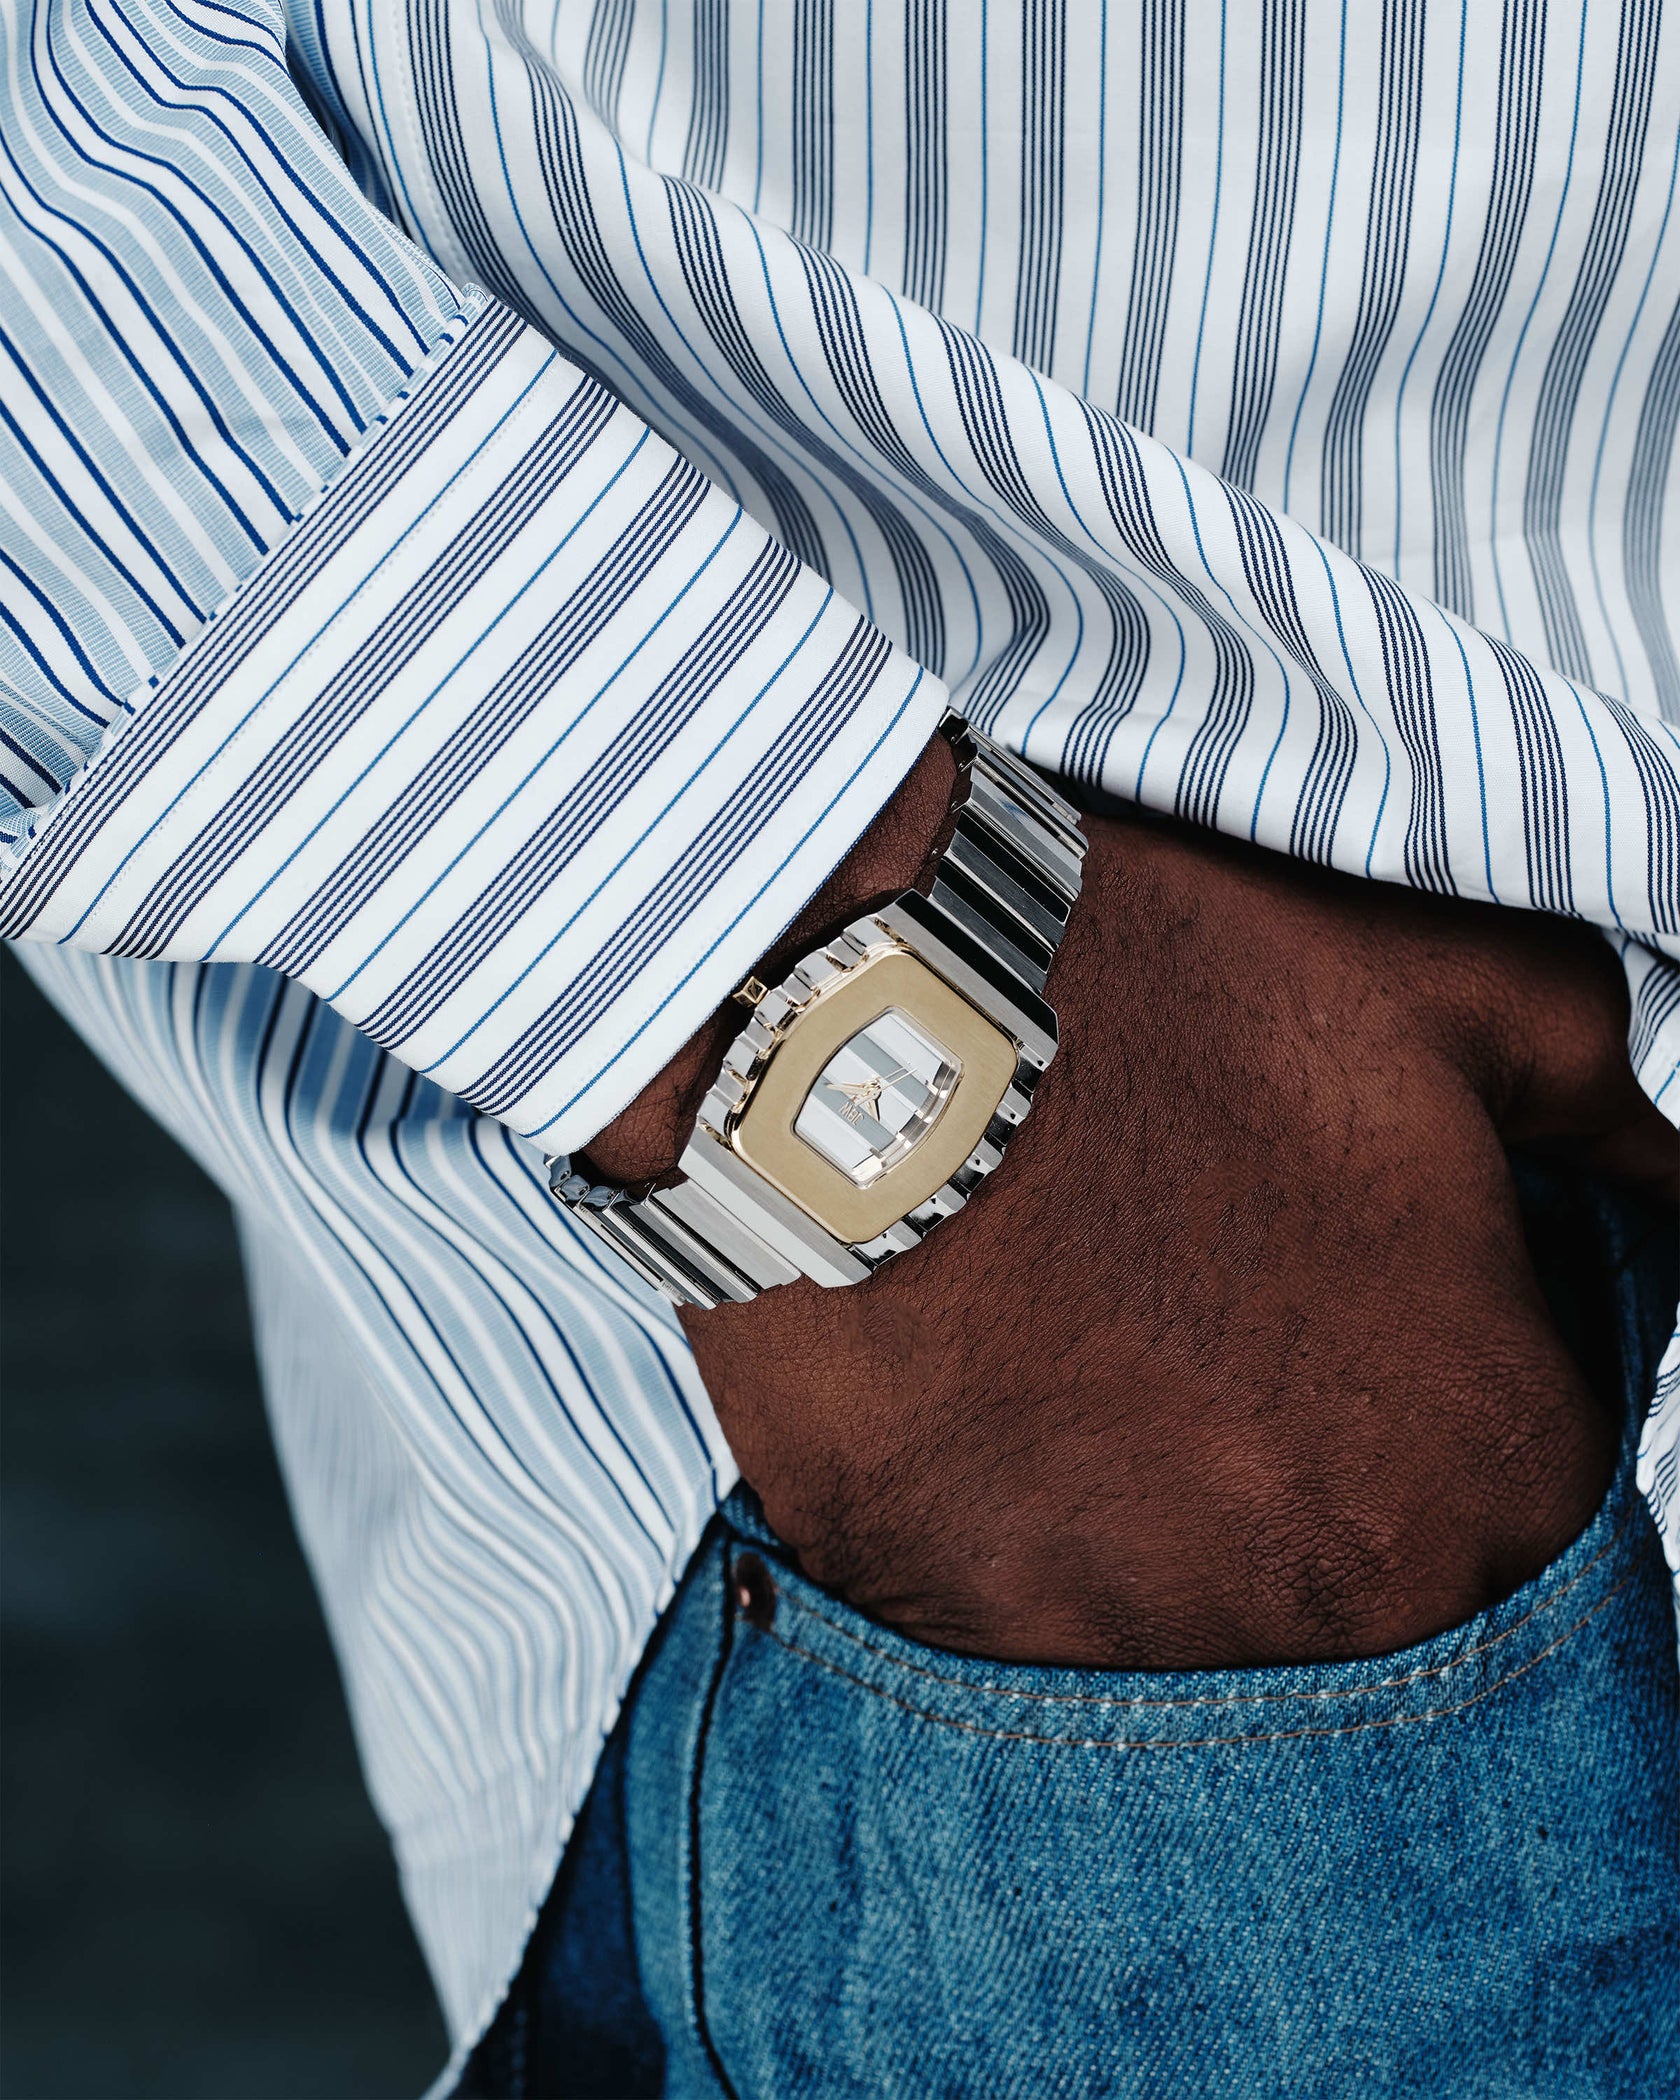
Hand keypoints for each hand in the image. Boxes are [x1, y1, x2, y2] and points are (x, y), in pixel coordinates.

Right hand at [657, 802, 1670, 1670]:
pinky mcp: (952, 1620)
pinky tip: (994, 1408)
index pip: (1531, 1516)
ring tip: (1091, 1367)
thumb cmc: (1157, 989)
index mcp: (1480, 1457)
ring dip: (1165, 1526)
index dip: (1444, 1403)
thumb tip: (1678, 1192)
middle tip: (1213, 1345)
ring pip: (1197, 1629)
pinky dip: (1022, 1541)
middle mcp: (1328, 1592)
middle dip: (1313, 1481)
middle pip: (1370, 1595)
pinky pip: (1025, 1633)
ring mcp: (1128, 1630)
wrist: (860, 1007)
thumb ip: (1621, 1125)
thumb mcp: (1461, 989)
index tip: (1358, 1327)